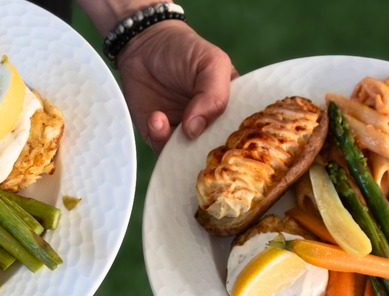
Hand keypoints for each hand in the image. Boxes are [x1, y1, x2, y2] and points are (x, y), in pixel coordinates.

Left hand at [116, 19, 236, 153]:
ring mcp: (188, 135)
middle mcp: (214, 126)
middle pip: (220, 153)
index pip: (245, 133)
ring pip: (191, 157)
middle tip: (195, 139)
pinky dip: (160, 137)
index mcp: (234, 108)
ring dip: (179, 145)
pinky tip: (156, 117)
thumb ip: (214, 95)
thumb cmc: (184, 50)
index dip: (241, 141)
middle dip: (208, 152)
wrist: (143, 46)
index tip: (231, 142)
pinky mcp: (163, 138)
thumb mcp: (211, 62)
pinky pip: (164, 150)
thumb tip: (195, 130)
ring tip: (165, 120)